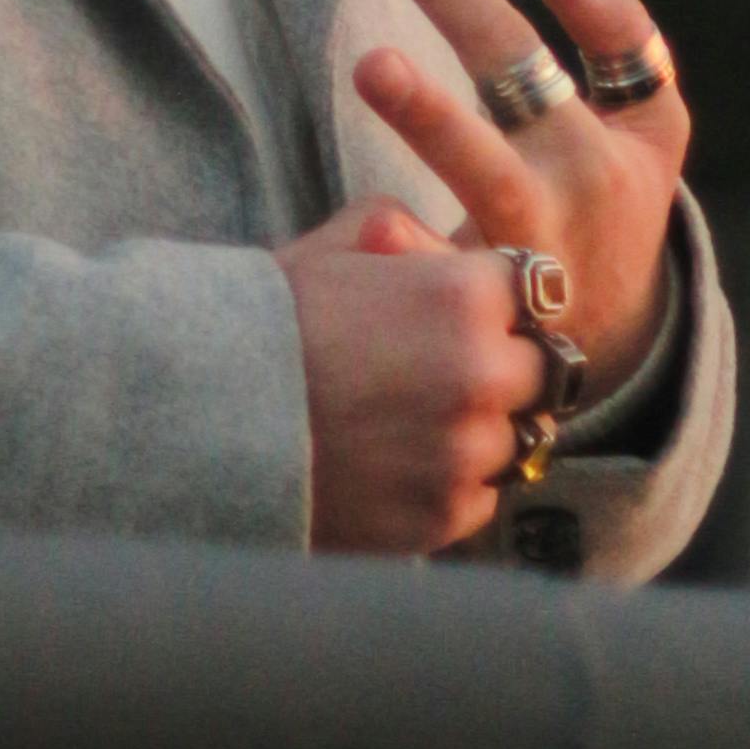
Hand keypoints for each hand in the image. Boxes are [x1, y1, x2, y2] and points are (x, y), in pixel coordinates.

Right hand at [278, 199, 545, 554]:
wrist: (206, 419)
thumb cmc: (267, 322)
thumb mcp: (334, 244)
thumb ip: (407, 232)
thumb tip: (447, 251)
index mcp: (464, 295)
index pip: (538, 292)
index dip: (507, 302)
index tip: (484, 314)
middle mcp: (481, 374)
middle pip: (543, 373)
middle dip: (506, 368)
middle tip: (449, 373)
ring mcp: (464, 452)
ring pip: (516, 440)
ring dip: (480, 431)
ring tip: (414, 424)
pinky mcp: (442, 516)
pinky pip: (480, 498)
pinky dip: (451, 484)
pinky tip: (397, 466)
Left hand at [344, 0, 690, 391]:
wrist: (620, 337)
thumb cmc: (618, 195)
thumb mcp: (652, 120)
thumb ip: (617, 28)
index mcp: (583, 145)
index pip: (505, 48)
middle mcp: (547, 208)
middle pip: (483, 157)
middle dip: (427, 116)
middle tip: (369, 64)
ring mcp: (512, 277)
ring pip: (459, 255)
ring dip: (406, 214)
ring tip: (364, 166)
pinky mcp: (479, 330)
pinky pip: (436, 308)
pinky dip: (407, 276)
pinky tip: (369, 242)